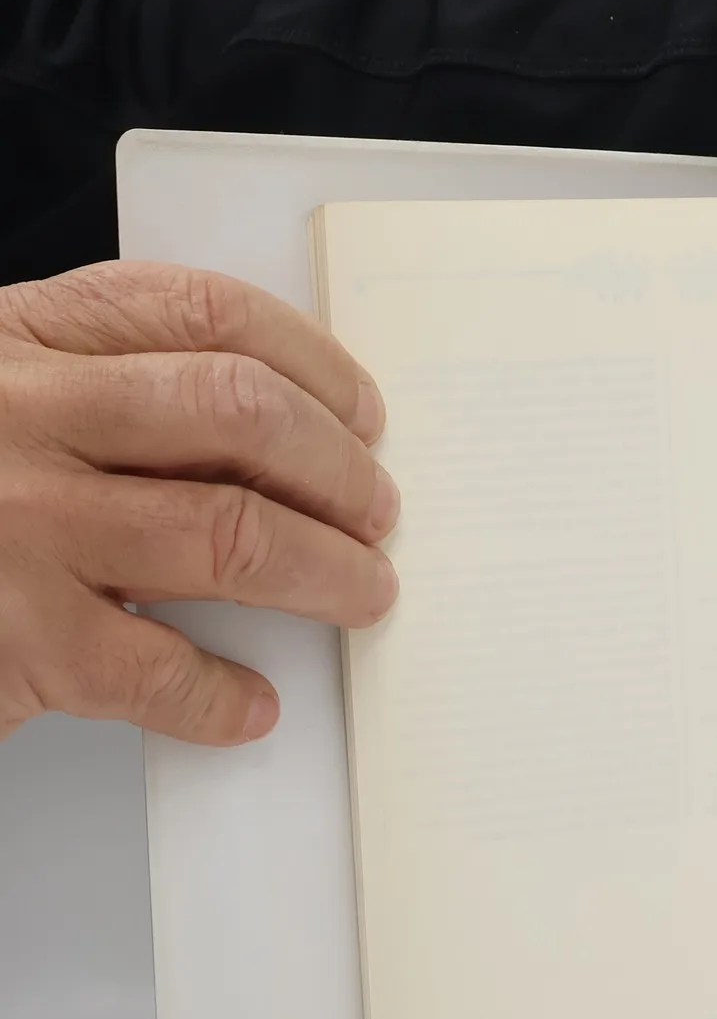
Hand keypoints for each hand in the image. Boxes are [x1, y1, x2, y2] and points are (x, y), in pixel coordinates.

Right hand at [0, 262, 397, 746]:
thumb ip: (99, 385)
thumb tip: (276, 430)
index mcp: (22, 339)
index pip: (206, 315)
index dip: (315, 362)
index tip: (365, 411)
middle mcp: (19, 416)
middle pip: (240, 415)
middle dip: (338, 468)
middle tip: (378, 510)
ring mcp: (12, 527)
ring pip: (226, 534)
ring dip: (324, 570)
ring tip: (362, 591)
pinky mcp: (8, 643)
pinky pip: (154, 671)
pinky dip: (220, 695)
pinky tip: (248, 704)